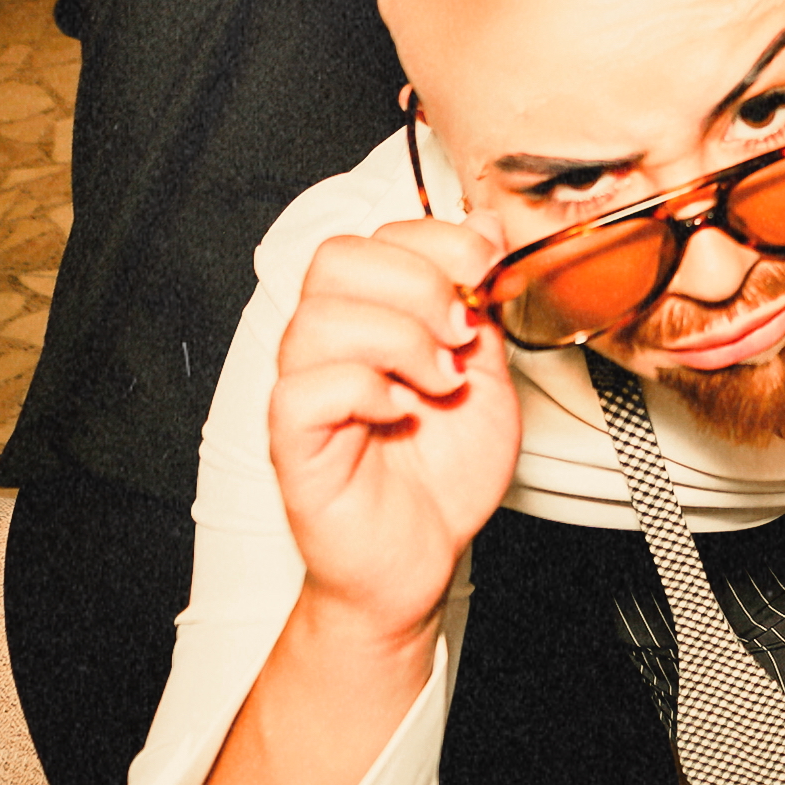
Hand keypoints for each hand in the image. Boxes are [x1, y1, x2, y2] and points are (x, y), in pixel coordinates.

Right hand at [265, 220, 521, 643]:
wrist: (424, 556)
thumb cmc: (445, 472)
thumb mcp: (491, 376)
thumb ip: (484, 306)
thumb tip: (486, 228)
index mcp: (371, 316)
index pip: (377, 236)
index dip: (436, 239)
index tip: (486, 271)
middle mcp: (329, 343)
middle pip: (337, 261)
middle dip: (417, 283)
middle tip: (460, 335)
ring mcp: (305, 389)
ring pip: (320, 319)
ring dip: (399, 340)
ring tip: (441, 382)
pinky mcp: (293, 441)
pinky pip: (303, 389)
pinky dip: (365, 389)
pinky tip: (401, 413)